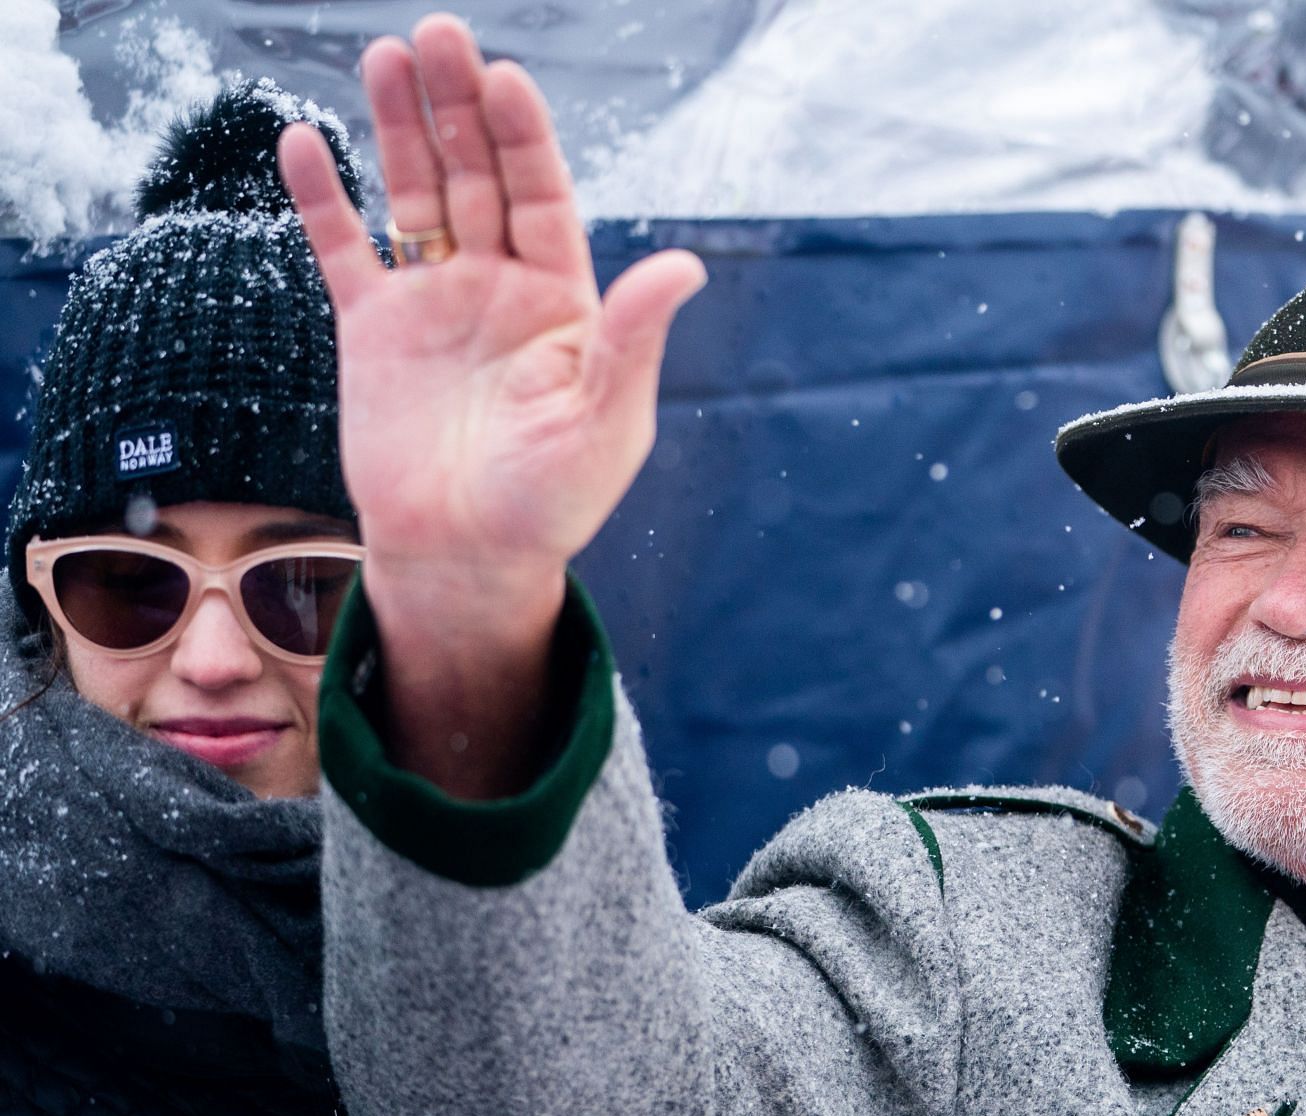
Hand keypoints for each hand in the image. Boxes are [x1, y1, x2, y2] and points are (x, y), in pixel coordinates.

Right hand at [278, 13, 704, 626]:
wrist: (464, 557)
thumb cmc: (550, 502)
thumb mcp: (606, 422)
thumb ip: (633, 341)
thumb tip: (685, 265)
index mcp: (561, 301)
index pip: (542, 196)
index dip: (524, 137)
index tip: (504, 78)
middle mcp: (498, 287)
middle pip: (478, 176)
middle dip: (459, 106)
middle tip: (438, 33)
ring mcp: (433, 303)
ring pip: (416, 196)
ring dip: (400, 129)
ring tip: (384, 56)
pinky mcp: (373, 331)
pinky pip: (347, 251)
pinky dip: (325, 201)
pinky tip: (304, 142)